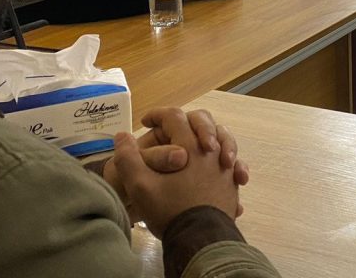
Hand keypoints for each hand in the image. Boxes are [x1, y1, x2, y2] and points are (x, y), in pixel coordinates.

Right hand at [112, 120, 242, 237]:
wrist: (200, 240)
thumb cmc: (169, 210)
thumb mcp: (140, 186)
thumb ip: (128, 159)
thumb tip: (121, 136)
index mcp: (189, 146)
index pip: (174, 117)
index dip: (157, 114)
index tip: (144, 122)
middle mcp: (212, 151)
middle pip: (202, 120)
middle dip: (185, 121)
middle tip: (171, 133)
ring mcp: (225, 166)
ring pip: (223, 139)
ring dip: (211, 137)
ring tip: (201, 147)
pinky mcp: (232, 183)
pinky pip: (233, 163)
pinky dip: (227, 161)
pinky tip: (220, 167)